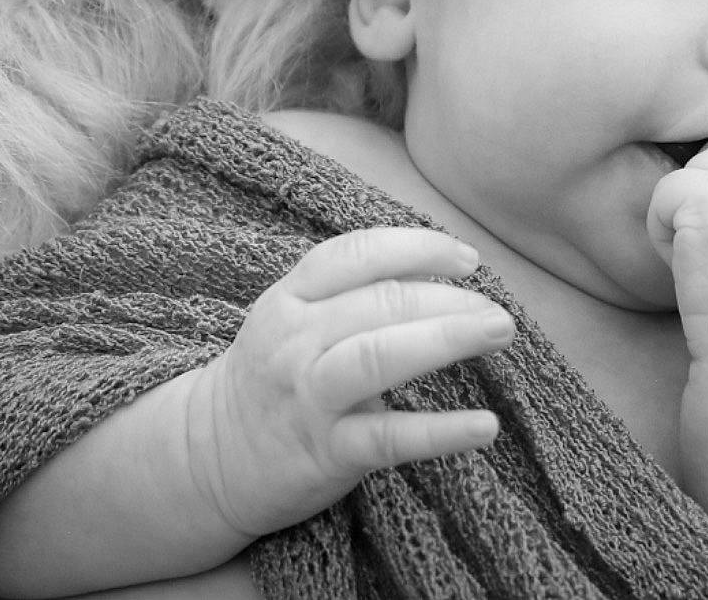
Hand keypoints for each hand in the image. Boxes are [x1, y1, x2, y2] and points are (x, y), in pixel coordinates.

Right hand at [185, 228, 513, 541]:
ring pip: (378, 356)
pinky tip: (485, 426)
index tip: (469, 261)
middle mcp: (296, 340)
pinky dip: (441, 431)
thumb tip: (445, 270)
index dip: (419, 248)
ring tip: (499, 333)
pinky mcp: (324, 453)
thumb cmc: (274, 377)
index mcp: (291, 298)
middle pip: (380, 301)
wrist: (207, 459)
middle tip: (500, 313)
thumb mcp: (296, 317)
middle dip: (449, 299)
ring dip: (446, 338)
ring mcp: (308, 396)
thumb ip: (355, 291)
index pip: (357, 254)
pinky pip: (388, 438)